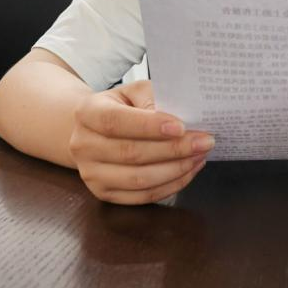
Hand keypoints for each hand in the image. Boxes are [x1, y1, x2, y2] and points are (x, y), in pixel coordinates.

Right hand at [68, 80, 213, 204]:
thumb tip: (179, 118)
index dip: (149, 126)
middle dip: (174, 149)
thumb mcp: (134, 91)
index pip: (116, 122)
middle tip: (204, 141)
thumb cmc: (122, 107)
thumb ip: (153, 99)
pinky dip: (170, 185)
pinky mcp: (104, 194)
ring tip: (200, 156)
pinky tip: (188, 170)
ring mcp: (91, 174)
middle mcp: (83, 145)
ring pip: (138, 179)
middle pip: (131, 153)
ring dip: (176, 170)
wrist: (96, 130)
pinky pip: (142, 196)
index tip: (181, 126)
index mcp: (88, 113)